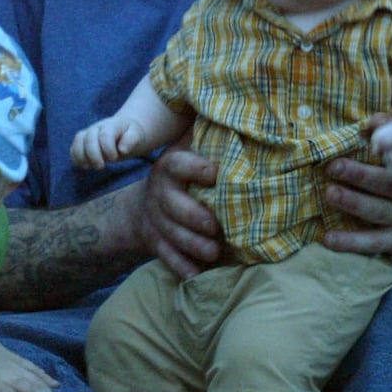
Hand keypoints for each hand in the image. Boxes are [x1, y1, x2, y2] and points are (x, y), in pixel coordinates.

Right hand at [71, 118, 143, 168]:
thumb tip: (122, 149)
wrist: (125, 130)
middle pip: (89, 137)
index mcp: (112, 124)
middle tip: (101, 166)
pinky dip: (76, 157)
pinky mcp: (82, 142)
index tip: (114, 158)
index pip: (105, 134)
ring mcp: (88, 133)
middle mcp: (98, 127)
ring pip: (78, 141)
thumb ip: (131, 140)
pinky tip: (84, 166)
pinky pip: (74, 148)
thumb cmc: (132, 134)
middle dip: (93, 154)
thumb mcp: (137, 135)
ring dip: (81, 156)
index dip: (107, 148)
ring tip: (89, 167)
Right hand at [136, 142, 222, 279]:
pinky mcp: (155, 242)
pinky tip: (197, 275)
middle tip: (216, 226)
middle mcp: (160, 193)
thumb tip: (250, 117)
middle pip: (174, 206)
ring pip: (172, 234)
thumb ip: (210, 138)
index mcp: (170, 167)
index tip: (216, 173)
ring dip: (193, 245)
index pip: (179, 164)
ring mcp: (156, 220)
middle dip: (195, 217)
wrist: (142, 208)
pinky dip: (181, 267)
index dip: (196, 168)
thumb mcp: (187, 151)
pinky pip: (166, 256)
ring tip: (215, 253)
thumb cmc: (182, 175)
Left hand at [321, 154, 391, 281]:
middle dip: (359, 175)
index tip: (368, 143)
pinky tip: (328, 239)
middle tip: (334, 166)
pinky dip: (350, 243)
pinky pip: (374, 243)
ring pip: (378, 213)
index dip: (387, 151)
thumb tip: (374, 118)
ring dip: (353, 204)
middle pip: (387, 185)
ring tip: (330, 194)